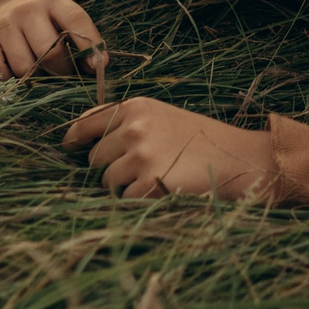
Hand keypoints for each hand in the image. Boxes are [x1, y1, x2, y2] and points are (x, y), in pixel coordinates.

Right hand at [0, 0, 107, 79]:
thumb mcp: (63, 22)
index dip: (90, 46)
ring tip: (38, 72)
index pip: (76, 20)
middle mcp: (27, 9)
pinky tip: (14, 72)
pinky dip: (9, 80)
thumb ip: (83, 41)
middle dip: (61, 72)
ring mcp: (3, 24)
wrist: (3, 7)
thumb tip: (99, 67)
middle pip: (51, 52)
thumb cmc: (44, 23)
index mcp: (54, 1)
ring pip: (26, 68)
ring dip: (35, 78)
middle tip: (62, 74)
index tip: (99, 67)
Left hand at [62, 98, 273, 199]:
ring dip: (124, 187)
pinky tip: (164, 190)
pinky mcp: (148, 182)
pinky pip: (125, 200)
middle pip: (94, 158)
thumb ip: (126, 122)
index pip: (87, 122)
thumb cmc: (202, 139)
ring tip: (156, 178)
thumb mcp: (163, 117)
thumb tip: (77, 135)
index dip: (75, 138)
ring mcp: (140, 155)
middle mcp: (134, 127)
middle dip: (110, 168)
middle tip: (141, 169)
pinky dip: (140, 201)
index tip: (69, 147)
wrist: (239, 158)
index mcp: (137, 106)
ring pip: (106, 182)